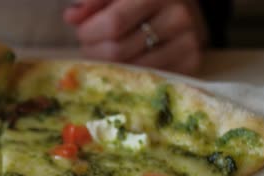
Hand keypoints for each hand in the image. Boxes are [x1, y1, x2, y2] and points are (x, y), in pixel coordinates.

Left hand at [64, 0, 206, 74]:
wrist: (181, 8)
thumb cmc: (137, 1)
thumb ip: (93, 1)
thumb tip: (72, 16)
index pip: (114, 23)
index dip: (90, 33)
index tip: (83, 32)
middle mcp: (177, 15)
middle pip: (118, 51)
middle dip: (95, 52)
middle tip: (92, 47)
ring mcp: (187, 41)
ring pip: (131, 70)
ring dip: (110, 66)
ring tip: (108, 54)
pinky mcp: (191, 62)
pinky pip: (148, 80)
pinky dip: (130, 76)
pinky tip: (126, 64)